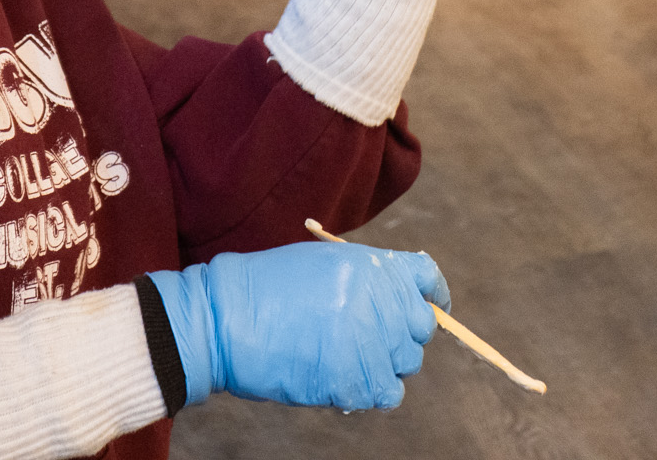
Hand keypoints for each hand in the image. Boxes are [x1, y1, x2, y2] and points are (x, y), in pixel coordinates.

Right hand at [149, 242, 450, 409]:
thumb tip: (401, 299)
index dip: (433, 295)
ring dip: (384, 363)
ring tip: (347, 357)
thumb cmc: (266, 287)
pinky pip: (387, 393)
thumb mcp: (325, 262)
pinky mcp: (352, 379)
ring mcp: (367, 342)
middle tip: (370, 338)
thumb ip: (369, 278)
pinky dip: (372, 391)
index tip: (433, 307)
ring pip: (405, 362)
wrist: (223, 319)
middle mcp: (378, 302)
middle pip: (420, 326)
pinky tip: (347, 380)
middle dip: (402, 333)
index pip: (425, 277)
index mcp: (372, 266)